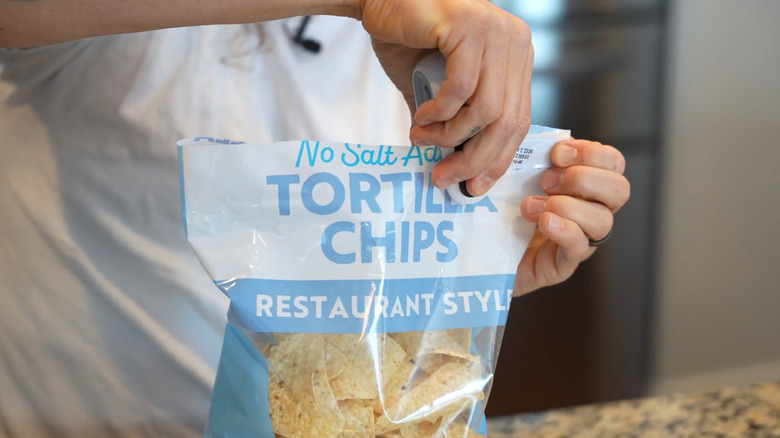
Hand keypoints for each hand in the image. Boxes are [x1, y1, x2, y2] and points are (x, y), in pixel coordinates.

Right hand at [359, 0, 532, 196]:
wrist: (379, 0)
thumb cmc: (408, 40)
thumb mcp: (437, 89)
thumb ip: (451, 123)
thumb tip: (452, 168)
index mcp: (517, 58)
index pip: (519, 121)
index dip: (496, 160)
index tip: (473, 186)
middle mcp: (516, 43)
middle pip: (507, 122)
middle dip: (474, 160)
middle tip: (444, 177)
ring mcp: (497, 33)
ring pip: (486, 110)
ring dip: (450, 136)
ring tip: (423, 139)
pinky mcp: (471, 27)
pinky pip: (461, 89)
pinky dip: (439, 113)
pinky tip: (422, 117)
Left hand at [514, 139, 630, 295]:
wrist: (482, 251)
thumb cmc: (502, 209)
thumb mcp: (518, 175)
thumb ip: (533, 155)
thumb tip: (543, 138)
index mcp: (586, 186)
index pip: (614, 163)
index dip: (592, 153)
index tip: (557, 154)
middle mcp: (591, 213)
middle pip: (620, 190)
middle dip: (583, 178)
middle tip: (545, 181)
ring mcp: (581, 241)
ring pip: (602, 221)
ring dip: (567, 205)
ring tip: (531, 206)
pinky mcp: (562, 265)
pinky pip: (579, 247)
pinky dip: (564, 230)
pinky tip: (544, 222)